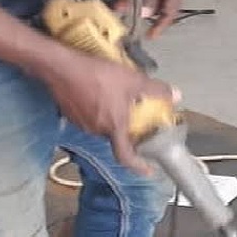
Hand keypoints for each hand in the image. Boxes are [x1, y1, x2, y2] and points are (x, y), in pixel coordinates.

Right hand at [37, 51, 179, 174]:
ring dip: (110, 116)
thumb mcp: (132, 80)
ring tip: (115, 98)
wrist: (60, 66)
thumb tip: (175, 95)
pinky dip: (97, 108)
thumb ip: (155, 90)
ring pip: (102, 125)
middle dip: (125, 129)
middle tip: (132, 115)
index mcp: (113, 128)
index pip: (126, 157)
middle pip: (115, 137)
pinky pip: (88, 115)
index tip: (147, 170)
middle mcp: (96, 130)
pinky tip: (98, 92)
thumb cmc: (96, 75)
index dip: (138, 167)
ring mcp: (81, 122)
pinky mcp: (70, 112)